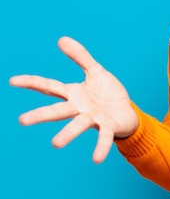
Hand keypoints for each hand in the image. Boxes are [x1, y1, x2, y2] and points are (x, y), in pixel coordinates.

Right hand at [9, 36, 138, 162]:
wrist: (127, 111)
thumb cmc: (107, 93)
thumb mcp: (95, 70)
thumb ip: (80, 56)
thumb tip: (61, 39)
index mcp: (73, 94)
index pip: (49, 87)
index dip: (32, 83)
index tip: (13, 81)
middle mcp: (79, 108)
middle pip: (57, 111)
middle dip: (41, 115)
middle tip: (22, 120)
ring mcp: (92, 119)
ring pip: (77, 125)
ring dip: (67, 134)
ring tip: (56, 144)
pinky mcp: (107, 126)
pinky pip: (103, 137)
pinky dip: (100, 147)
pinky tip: (96, 159)